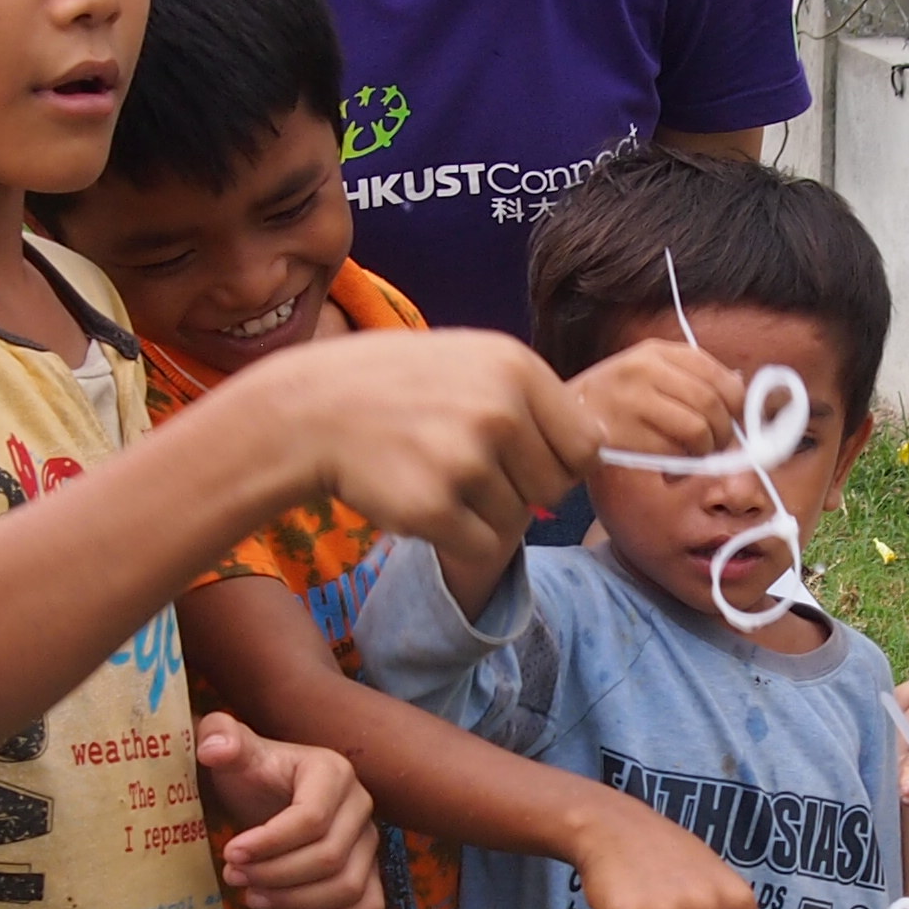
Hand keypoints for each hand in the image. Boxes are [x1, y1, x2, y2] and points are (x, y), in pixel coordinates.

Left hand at [194, 714, 383, 908]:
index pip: (311, 818)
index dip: (270, 843)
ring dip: (297, 901)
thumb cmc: (250, 774)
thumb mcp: (233, 753)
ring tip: (253, 896)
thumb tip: (213, 747)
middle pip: (329, 858)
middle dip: (276, 875)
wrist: (267, 793)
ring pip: (348, 886)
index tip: (230, 853)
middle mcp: (361, 806)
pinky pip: (370, 905)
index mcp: (333, 772)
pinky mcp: (368, 871)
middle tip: (234, 877)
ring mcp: (369, 842)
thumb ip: (220, 736)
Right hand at [259, 332, 600, 586]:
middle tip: (467, 469)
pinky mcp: (434, 508)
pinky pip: (480, 547)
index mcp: (517, 368)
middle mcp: (500, 410)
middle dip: (520, 490)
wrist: (312, 411)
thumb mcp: (474, 362)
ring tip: (433, 473)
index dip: (559, 463)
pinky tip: (419, 500)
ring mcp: (466, 460)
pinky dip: (455, 538)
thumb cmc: (400, 388)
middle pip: (554, 489)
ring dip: (480, 512)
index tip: (525, 461)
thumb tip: (597, 449)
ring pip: (516, 521)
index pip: (585, 446)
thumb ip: (535, 399)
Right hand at [568, 336, 744, 463]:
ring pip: (699, 429)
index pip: (720, 375)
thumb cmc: (608, 406)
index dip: (736, 405)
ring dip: (706, 452)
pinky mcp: (622, 432)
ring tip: (692, 458)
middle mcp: (644, 369)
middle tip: (715, 448)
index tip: (733, 422)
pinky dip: (681, 466)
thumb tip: (739, 386)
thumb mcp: (648, 377)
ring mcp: (632, 399)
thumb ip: (690, 378)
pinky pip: (673, 452)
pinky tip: (669, 468)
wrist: (552, 424)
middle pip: (714, 403)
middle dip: (725, 433)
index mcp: (656, 352)